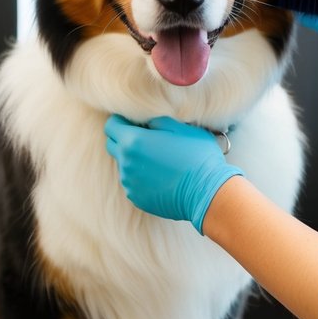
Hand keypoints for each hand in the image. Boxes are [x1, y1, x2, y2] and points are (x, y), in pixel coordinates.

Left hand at [104, 115, 242, 232]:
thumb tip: (144, 122)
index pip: (111, 125)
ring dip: (134, 159)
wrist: (206, 192)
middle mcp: (125, 163)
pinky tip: (161, 175)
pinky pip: (132, 182)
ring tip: (158, 159)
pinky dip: (141, 176)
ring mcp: (129, 183)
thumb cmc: (196, 155)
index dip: (121, 120)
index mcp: (132, 141)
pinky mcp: (136, 198)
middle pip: (113, 145)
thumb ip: (154, 120)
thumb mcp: (178, 127)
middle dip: (124, 138)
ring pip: (123, 164)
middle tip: (146, 137)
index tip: (134, 121)